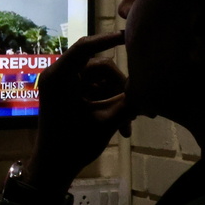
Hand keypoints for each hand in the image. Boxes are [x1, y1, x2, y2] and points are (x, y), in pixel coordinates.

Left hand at [24, 31, 130, 194]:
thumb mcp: (105, 122)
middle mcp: (59, 75)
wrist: (53, 168)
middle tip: (137, 107)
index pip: (85, 47)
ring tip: (128, 123)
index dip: (108, 39)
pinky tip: (122, 126)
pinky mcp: (70, 96)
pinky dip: (108, 104)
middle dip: (120, 86)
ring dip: (116, 99)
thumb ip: (128, 101)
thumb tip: (151, 86)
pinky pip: (95, 91)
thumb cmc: (73, 145)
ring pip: (101, 81)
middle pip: (99, 67)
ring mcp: (64, 86)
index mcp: (59, 76)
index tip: (129, 35)